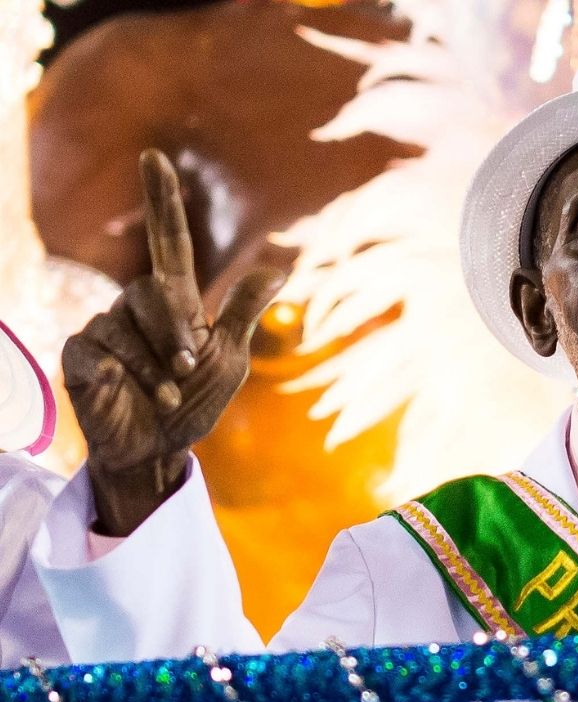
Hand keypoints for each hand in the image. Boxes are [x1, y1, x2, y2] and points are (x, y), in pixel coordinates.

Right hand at [62, 149, 283, 535]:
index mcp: (176, 302)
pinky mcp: (80, 355)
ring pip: (127, 326)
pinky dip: (128, 376)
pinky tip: (134, 394)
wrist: (159, 450)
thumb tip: (278, 266)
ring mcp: (104, 328)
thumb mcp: (230, 360)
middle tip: (187, 368)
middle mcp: (135, 306)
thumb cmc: (195, 404)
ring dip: (156, 366)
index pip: (168, 240)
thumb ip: (243, 311)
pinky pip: (101, 351)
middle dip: (175, 332)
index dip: (161, 199)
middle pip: (152, 291)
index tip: (155, 156)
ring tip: (167, 394)